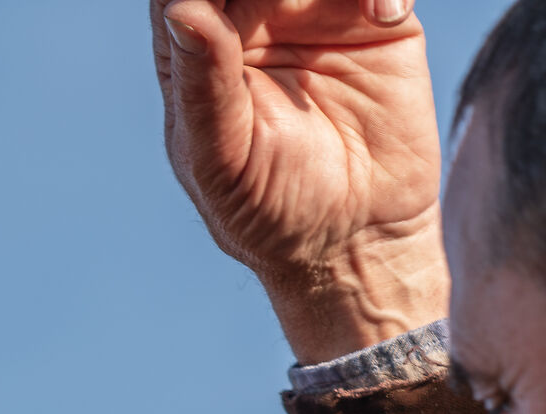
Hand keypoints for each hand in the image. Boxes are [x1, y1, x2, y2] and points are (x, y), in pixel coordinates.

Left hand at [154, 0, 449, 360]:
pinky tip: (381, 14)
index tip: (222, 1)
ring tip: (344, 3)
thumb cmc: (266, 208)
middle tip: (282, 2)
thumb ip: (203, 86)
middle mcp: (251, 19)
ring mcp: (314, 13)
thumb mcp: (222, 158)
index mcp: (196, 50)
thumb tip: (183, 10)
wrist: (352, 237)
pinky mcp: (378, 20)